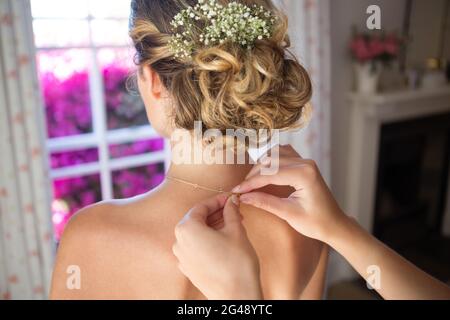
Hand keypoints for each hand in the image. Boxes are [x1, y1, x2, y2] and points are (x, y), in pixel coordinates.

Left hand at [173, 195, 262, 299]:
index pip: (201, 207)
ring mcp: (182, 257)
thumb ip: (231, 211)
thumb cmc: (236, 262)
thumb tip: (232, 201)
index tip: (230, 198)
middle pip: (197, 220)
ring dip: (213, 226)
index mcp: (187, 229)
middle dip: (216, 214)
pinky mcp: (188, 268)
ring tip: (232, 224)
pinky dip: (208, 240)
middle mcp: (179, 242)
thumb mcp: (236, 229)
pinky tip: (224, 240)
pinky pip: (196, 247)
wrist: (237, 295)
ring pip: (197, 234)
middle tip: (233, 210)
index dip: (218, 200)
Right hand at [233, 145, 347, 243]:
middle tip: (241, 190)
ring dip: (260, 166)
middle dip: (253, 175)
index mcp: (304, 174)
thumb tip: (243, 197)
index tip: (236, 191)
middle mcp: (305, 163)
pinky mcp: (304, 164)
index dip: (250, 183)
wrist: (334, 224)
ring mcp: (306, 161)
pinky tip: (263, 171)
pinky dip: (270, 160)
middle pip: (270, 161)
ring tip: (250, 182)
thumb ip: (265, 202)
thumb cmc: (316, 223)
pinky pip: (283, 154)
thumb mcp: (288, 214)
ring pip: (275, 154)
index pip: (269, 174)